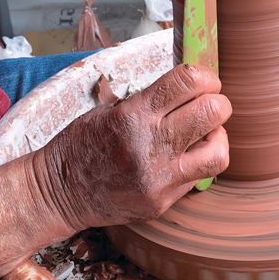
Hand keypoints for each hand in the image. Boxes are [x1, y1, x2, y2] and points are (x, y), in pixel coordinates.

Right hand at [32, 64, 230, 232]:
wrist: (60, 192)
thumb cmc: (84, 144)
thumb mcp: (111, 109)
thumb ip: (153, 101)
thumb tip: (194, 89)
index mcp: (134, 114)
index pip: (188, 81)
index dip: (206, 76)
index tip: (205, 81)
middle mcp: (150, 145)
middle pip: (213, 112)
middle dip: (218, 102)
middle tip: (209, 104)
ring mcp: (158, 178)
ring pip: (218, 152)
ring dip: (218, 137)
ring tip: (204, 134)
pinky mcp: (161, 202)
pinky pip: (199, 178)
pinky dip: (199, 162)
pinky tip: (185, 157)